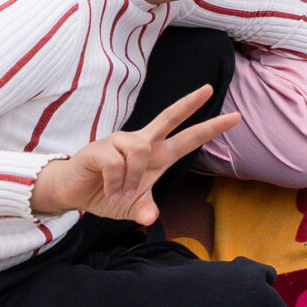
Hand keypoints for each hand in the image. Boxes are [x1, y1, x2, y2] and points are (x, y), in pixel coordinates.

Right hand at [30, 85, 239, 223]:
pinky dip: (116, 183)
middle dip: (189, 104)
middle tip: (209, 89)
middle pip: (168, 118)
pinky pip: (116, 164)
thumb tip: (151, 217)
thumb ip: (144, 209)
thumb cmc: (105, 194)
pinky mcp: (100, 149)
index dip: (209, 129)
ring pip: (141, 150)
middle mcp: (141, 143)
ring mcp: (120, 142)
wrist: (71, 193)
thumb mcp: (130, 207)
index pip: (187, 138)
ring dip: (133, 179)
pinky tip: (109, 191)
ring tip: (122, 194)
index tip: (235, 117)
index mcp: (156, 156)